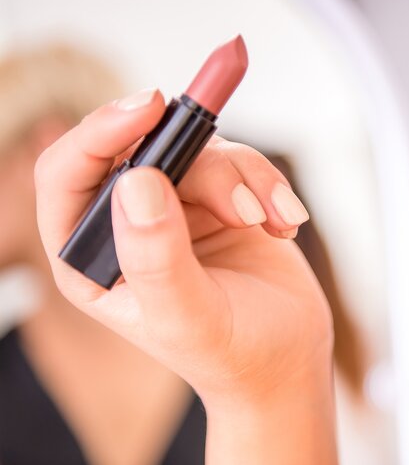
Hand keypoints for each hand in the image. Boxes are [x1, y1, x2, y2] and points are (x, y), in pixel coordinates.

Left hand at [34, 88, 333, 402]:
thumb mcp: (189, 317)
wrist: (285, 357)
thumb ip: (157, 257)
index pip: (68, 175)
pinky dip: (271, 188)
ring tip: (273, 226)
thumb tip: (136, 181)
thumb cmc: (230, 353)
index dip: (100, 131)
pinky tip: (284, 226)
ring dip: (250, 183)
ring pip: (205, 150)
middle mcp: (129, 224)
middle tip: (245, 211)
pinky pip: (243, 162)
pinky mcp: (221, 199)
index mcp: (92, 258)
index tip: (150, 107)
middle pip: (151, 151)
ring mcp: (178, 207)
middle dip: (208, 173)